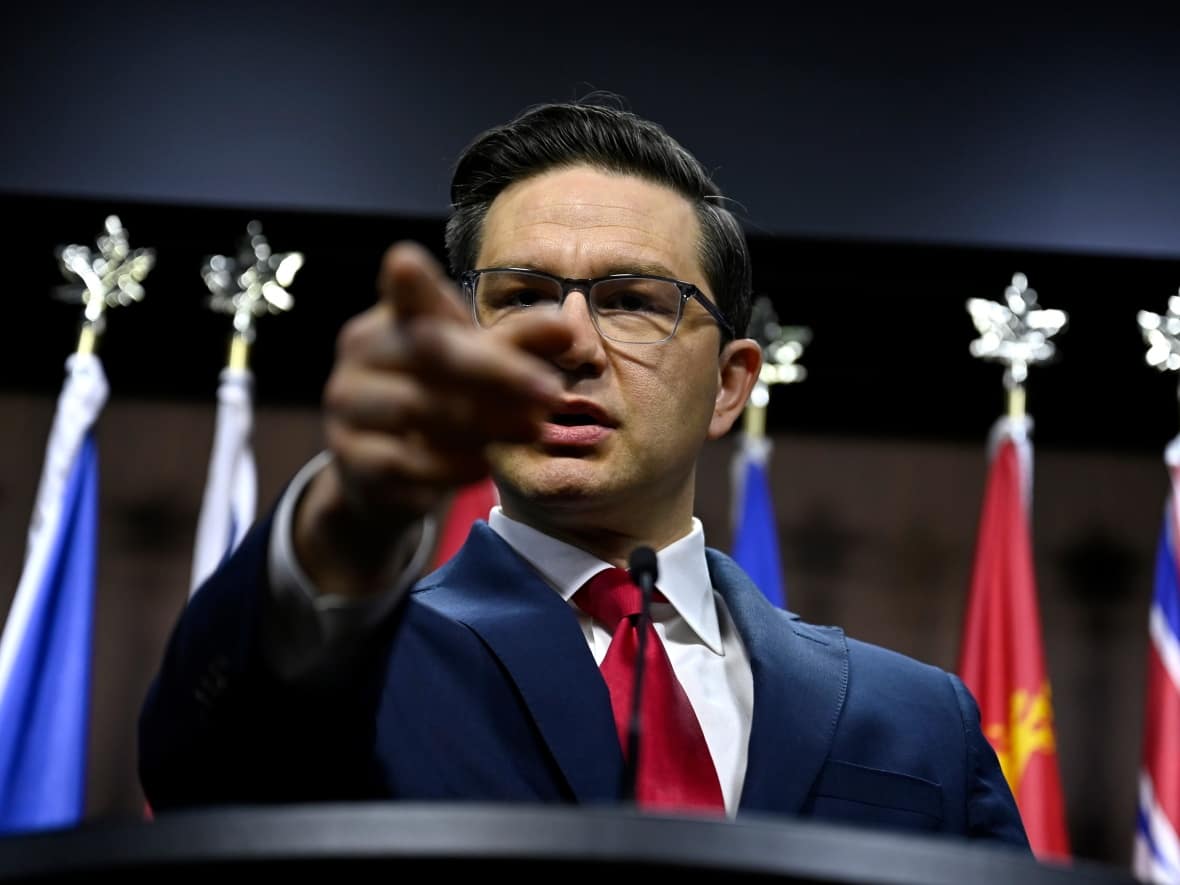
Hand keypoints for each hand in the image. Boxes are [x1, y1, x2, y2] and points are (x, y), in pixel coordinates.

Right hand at [294, 241, 569, 596]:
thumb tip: (569, 324)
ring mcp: (349, 407)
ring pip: (416, 410)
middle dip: (497, 372)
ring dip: (483, 421)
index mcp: (396, 316)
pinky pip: (404, 462)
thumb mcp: (482, 365)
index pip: (404, 293)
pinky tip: (483, 465)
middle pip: (429, 352)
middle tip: (552, 393)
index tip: (405, 262)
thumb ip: (521, 342)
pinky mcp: (353, 460)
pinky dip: (450, 465)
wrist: (389, 474)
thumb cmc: (443, 399)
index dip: (406, 282)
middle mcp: (363, 353)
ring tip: (531, 429)